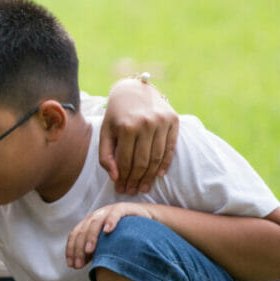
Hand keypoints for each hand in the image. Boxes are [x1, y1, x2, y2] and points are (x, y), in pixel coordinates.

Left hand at [67, 203, 155, 268]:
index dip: (71, 250)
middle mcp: (95, 216)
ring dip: (91, 237)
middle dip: (78, 248)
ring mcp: (108, 211)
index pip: (74, 235)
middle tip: (79, 264)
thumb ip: (92, 252)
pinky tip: (108, 231)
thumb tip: (78, 265)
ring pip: (94, 222)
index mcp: (88, 223)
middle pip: (82, 231)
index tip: (71, 264)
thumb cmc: (122, 233)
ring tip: (89, 251)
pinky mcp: (122, 208)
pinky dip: (110, 222)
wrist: (145, 218)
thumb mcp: (105, 244)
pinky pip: (115, 214)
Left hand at [100, 79, 178, 193]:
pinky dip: (166, 163)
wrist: (134, 89)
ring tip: (143, 187)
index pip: (125, 161)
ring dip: (150, 176)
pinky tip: (159, 175)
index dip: (123, 178)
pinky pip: (171, 148)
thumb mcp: (105, 131)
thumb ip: (105, 155)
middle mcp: (146, 124)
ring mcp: (162, 122)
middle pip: (142, 162)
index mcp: (126, 127)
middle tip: (132, 191)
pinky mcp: (173, 120)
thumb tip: (114, 177)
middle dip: (136, 180)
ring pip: (157, 157)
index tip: (121, 189)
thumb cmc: (117, 115)